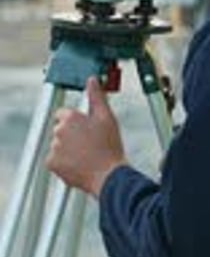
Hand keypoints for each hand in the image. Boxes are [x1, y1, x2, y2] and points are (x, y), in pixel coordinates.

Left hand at [46, 76, 127, 196]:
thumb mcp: (107, 117)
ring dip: (68, 149)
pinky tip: (79, 163)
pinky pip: (55, 160)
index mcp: (70, 117)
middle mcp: (59, 131)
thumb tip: (92, 80)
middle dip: (71, 135)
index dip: (75, 121)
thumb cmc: (110, 147)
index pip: (63, 114)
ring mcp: (54, 148)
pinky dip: (64, 162)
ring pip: (58, 145)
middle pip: (60, 130)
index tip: (85, 128)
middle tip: (88, 143)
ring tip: (86, 155)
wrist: (108, 176)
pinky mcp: (52, 163)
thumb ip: (97, 96)